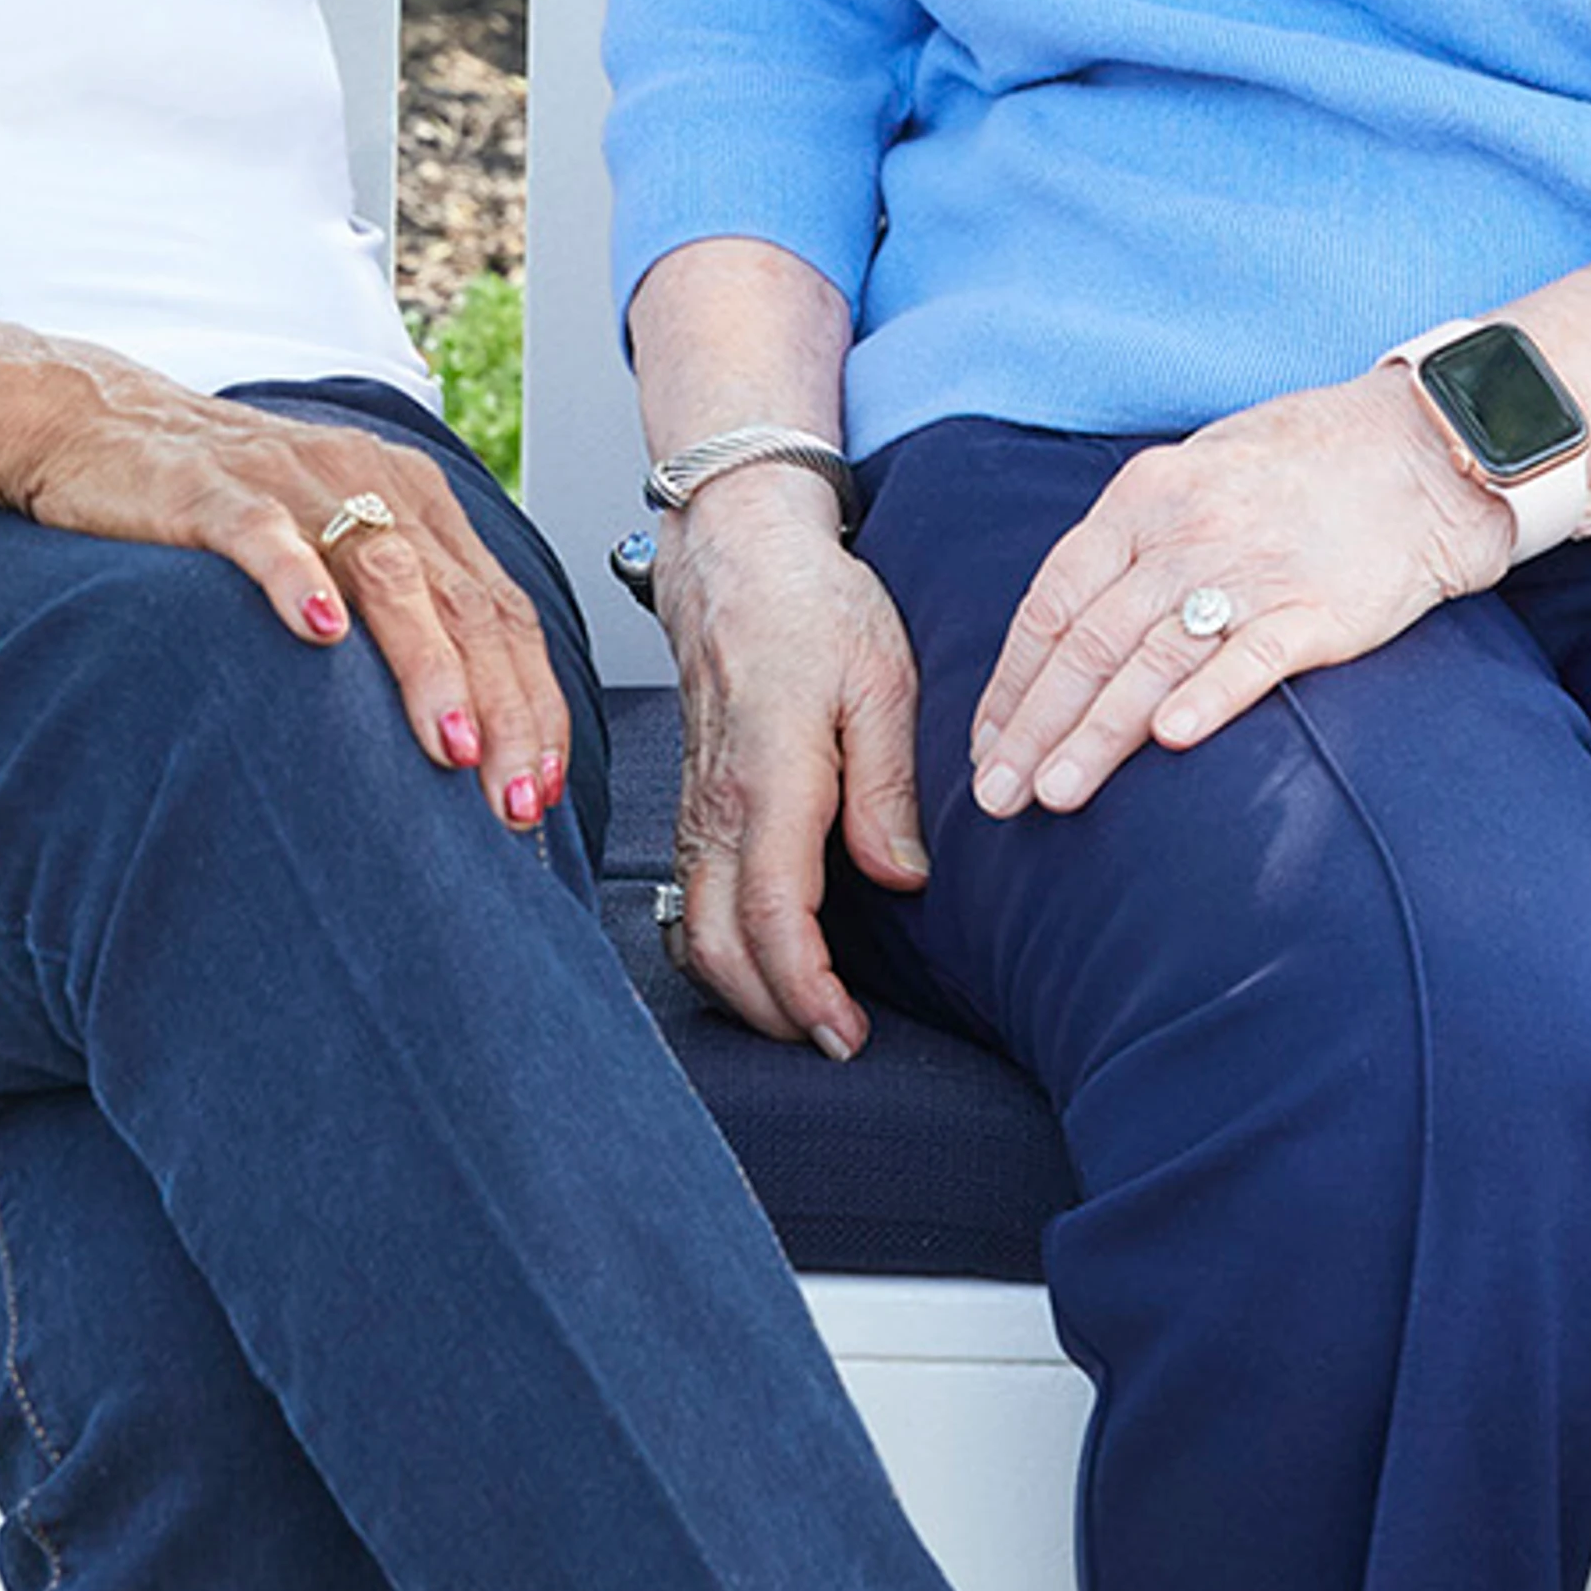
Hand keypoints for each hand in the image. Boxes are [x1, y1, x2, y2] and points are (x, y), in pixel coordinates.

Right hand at [0, 357, 570, 831]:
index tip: (546, 786)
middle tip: (517, 800)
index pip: (501, 608)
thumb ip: (400, 608)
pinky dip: (300, 581)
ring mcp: (296, 483)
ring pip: (387, 572)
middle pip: (462, 600)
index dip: (533, 699)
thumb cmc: (227, 500)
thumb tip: (465, 730)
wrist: (102, 421)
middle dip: (503, 706)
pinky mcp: (215, 490)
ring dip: (429, 666)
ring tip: (453, 747)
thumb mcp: (337, 540)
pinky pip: (267, 535)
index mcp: (413, 497)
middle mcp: (372, 481)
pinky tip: (321, 633)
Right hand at [655, 474, 928, 1059]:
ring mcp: (696, 803)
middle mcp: (719, 801)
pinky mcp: (693, 799)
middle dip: (774, 1013)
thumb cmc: (813, 601)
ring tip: (807, 1014)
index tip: (847, 1035)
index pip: (775, 916)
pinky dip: (720, 948)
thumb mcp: (881, 677)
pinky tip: (763, 959)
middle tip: (837, 1043)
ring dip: (745, 989)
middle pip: (720, 947)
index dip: (808, 991)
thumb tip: (900, 878)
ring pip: (694, 931)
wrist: (737, 548)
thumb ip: (887, 784)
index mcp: (770, 775)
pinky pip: (690, 897)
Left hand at [970, 371, 1506, 818]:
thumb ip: (1135, 537)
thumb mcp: (1196, 472)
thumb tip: (1073, 616)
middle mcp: (1185, 532)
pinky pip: (1251, 659)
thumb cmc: (1298, 466)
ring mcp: (1251, 571)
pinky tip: (1169, 743)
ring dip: (1095, 735)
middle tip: (996, 794)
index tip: (985, 740)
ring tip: (1052, 795)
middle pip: (1089, 641)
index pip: (1055, 598)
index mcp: (1143, 496)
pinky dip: (1207, 699)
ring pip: (1152, 661)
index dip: (1013, 677)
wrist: (1420, 451)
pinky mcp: (1318, 611)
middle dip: (1034, 724)